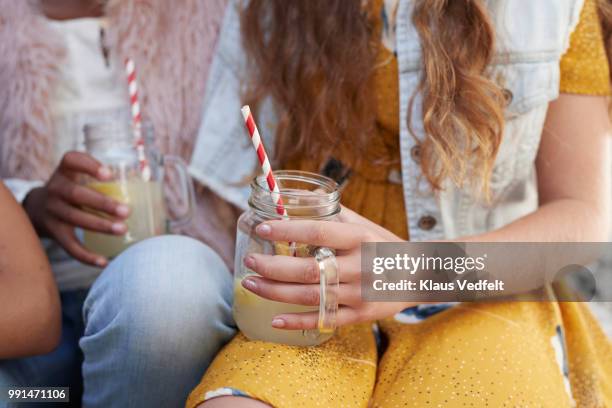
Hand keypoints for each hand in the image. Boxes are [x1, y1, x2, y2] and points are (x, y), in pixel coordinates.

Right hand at [24, 151, 129, 266]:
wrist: (37, 208)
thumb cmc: (74, 189)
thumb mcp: (80, 177)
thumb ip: (106, 179)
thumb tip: (152, 188)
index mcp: (65, 171)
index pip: (71, 160)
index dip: (89, 166)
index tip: (109, 174)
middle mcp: (55, 189)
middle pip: (76, 195)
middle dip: (103, 203)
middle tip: (127, 210)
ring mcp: (52, 211)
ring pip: (76, 219)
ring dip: (100, 226)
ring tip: (122, 229)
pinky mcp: (54, 232)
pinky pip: (69, 246)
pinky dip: (86, 256)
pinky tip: (104, 261)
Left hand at [241, 207, 414, 329]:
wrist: (420, 276)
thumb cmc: (384, 246)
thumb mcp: (365, 225)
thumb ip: (335, 212)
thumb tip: (304, 195)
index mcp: (359, 238)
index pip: (319, 232)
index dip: (289, 231)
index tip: (263, 228)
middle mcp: (360, 266)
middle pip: (309, 270)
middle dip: (273, 267)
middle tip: (248, 262)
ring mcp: (359, 294)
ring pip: (312, 296)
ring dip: (276, 292)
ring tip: (250, 283)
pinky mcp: (360, 315)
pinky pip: (325, 320)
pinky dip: (298, 322)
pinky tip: (274, 320)